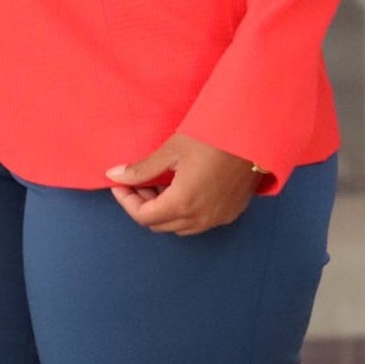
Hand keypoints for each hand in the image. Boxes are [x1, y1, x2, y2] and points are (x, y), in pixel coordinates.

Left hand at [106, 133, 263, 234]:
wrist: (251, 137)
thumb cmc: (209, 139)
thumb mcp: (170, 151)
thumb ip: (141, 169)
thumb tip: (113, 175)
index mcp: (183, 204)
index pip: (144, 217)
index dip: (126, 201)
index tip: (119, 183)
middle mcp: (201, 219)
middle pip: (160, 225)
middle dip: (142, 204)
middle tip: (136, 180)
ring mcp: (218, 219)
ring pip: (179, 226)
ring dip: (162, 210)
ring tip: (156, 183)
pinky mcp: (230, 214)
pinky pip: (198, 222)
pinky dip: (182, 211)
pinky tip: (179, 188)